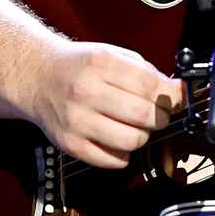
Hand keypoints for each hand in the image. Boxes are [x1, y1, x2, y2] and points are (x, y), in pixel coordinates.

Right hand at [27, 40, 185, 168]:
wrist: (37, 77)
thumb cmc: (78, 67)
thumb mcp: (111, 54)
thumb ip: (145, 71)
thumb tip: (177, 92)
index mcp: (100, 64)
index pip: (151, 86)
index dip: (173, 95)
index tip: (177, 97)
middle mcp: (86, 92)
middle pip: (145, 116)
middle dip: (161, 117)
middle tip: (157, 113)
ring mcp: (77, 120)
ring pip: (132, 141)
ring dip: (142, 136)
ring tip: (135, 126)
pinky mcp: (70, 144)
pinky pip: (113, 161)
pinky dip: (123, 154)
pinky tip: (116, 138)